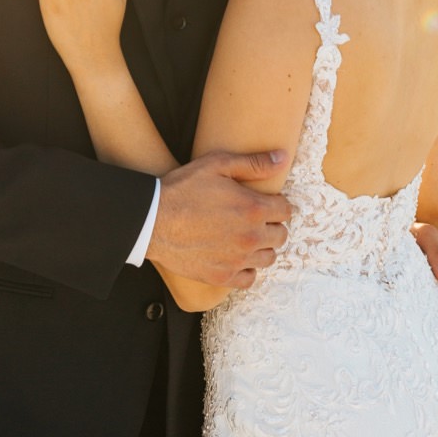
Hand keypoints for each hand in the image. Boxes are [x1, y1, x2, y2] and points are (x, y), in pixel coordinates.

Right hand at [146, 150, 291, 288]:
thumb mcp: (216, 164)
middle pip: (281, 235)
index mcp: (253, 208)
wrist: (152, 220)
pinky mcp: (223, 276)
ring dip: (262, 246)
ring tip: (245, 236)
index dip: (276, 203)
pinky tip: (236, 256)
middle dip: (272, 224)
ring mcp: (238, 260)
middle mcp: (251, 237)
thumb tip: (281, 158)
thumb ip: (253, 163)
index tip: (264, 201)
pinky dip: (247, 268)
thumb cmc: (182, 189)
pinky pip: (250, 278)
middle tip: (253, 218)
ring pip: (268, 257)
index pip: (286, 210)